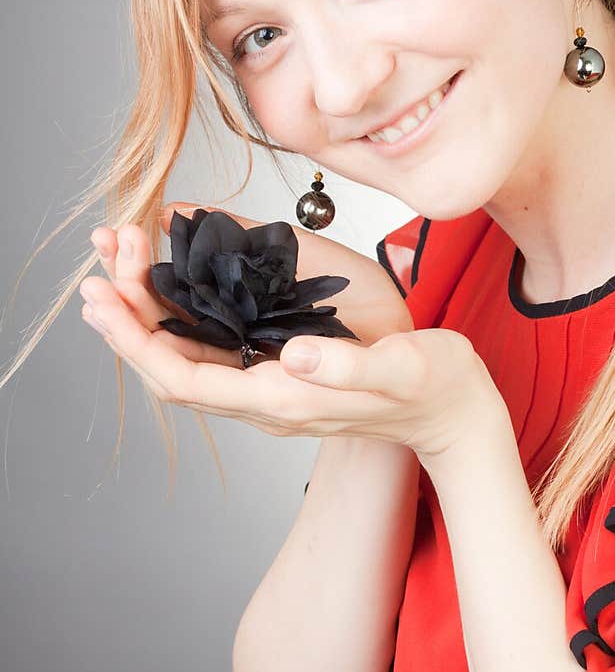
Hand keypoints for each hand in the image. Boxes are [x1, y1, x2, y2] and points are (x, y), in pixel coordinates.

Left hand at [78, 271, 502, 457]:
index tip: (105, 297)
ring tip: (119, 261)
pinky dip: (180, 312)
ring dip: (148, 312)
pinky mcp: (279, 370)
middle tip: (102, 259)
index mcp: (285, 399)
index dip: (138, 341)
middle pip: (172, 368)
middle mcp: (265, 399)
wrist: (454, 413)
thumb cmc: (433, 389)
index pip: (186, 381)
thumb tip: (294, 354)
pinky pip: (212, 348)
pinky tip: (169, 281)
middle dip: (129, 317)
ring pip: (186, 357)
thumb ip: (348, 366)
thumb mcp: (400, 371)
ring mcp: (269, 387)